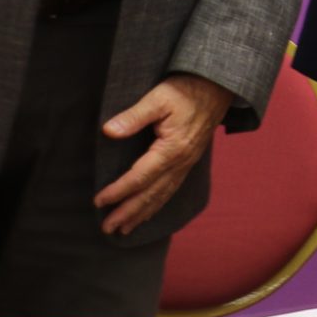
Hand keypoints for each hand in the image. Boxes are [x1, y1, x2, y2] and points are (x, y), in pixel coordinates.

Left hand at [94, 74, 234, 235]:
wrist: (218, 87)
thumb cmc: (187, 90)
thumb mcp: (158, 98)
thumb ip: (134, 116)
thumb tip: (108, 131)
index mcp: (172, 149)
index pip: (140, 177)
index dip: (118, 191)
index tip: (98, 201)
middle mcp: (181, 162)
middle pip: (151, 194)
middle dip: (128, 212)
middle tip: (107, 228)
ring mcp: (186, 164)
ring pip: (162, 195)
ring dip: (142, 214)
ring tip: (124, 229)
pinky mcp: (188, 161)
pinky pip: (171, 189)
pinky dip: (158, 204)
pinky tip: (148, 212)